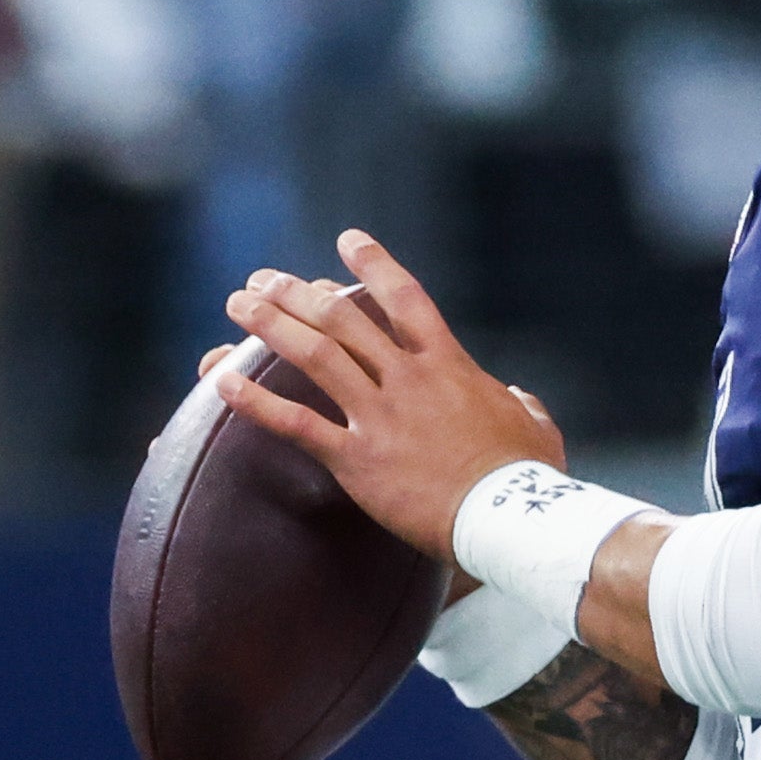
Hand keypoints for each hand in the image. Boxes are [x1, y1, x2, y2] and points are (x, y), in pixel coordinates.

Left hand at [210, 230, 559, 563]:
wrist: (508, 518)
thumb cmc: (530, 479)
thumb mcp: (537, 428)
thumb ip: (522, 404)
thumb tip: (518, 399)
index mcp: (449, 366)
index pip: (406, 299)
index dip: (375, 265)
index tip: (347, 240)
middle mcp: (408, 380)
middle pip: (344, 320)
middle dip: (299, 293)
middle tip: (264, 280)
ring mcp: (380, 417)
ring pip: (316, 356)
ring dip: (271, 325)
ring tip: (238, 305)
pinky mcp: (358, 460)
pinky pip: (297, 425)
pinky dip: (257, 401)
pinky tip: (223, 383)